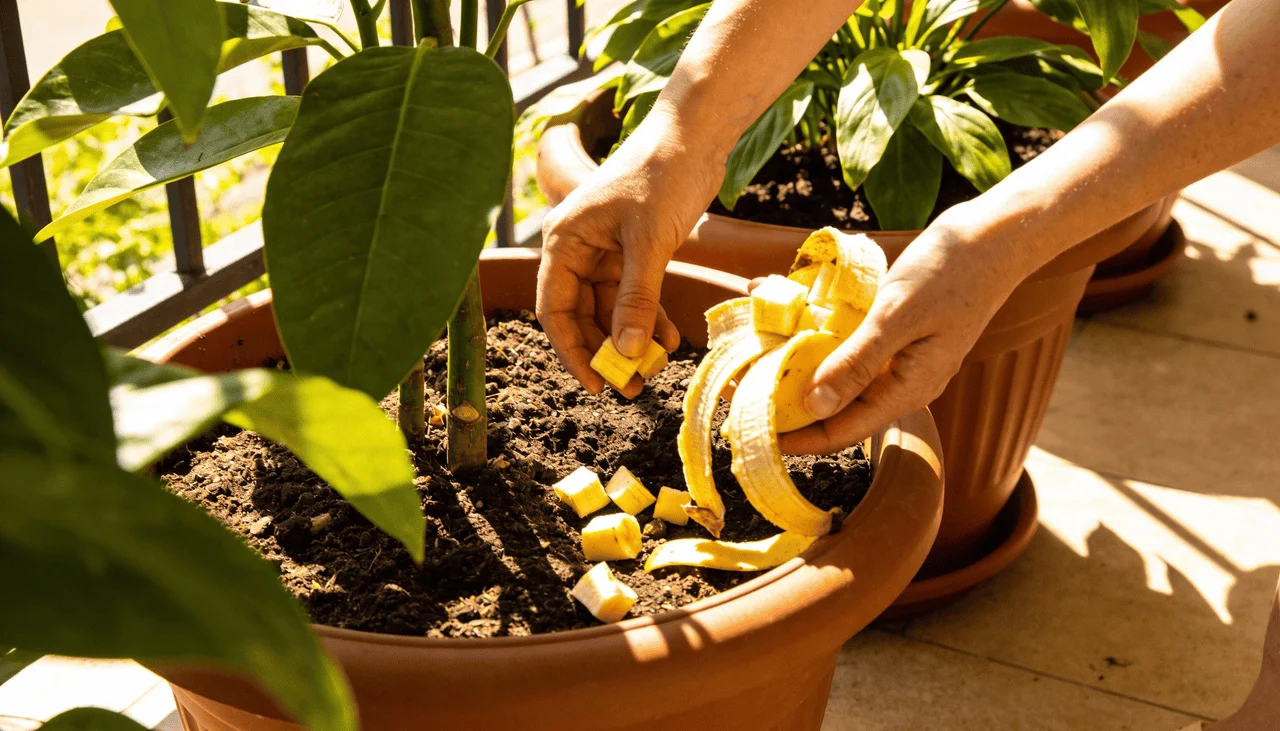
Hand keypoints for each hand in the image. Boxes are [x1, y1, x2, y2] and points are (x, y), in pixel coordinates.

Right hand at [537, 109, 724, 395]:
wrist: (694, 134)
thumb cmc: (661, 174)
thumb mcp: (649, 242)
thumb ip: (636, 299)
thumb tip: (626, 353)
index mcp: (563, 241)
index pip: (554, 309)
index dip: (572, 350)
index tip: (595, 384)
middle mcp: (577, 248)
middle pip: (580, 314)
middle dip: (605, 351)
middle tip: (630, 388)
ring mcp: (605, 250)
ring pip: (611, 309)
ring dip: (631, 339)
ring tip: (654, 371)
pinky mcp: (633, 249)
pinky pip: (635, 294)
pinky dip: (649, 317)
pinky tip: (669, 339)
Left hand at [775, 208, 1031, 455]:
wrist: (994, 236)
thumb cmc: (951, 273)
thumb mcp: (896, 315)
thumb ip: (856, 362)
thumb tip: (812, 406)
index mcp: (906, 390)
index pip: (841, 432)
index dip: (796, 437)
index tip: (753, 433)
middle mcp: (900, 382)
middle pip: (835, 405)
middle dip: (788, 398)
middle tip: (742, 386)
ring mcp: (898, 357)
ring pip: (837, 370)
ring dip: (797, 359)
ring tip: (755, 345)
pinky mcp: (893, 332)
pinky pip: (847, 340)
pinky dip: (817, 328)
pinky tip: (787, 303)